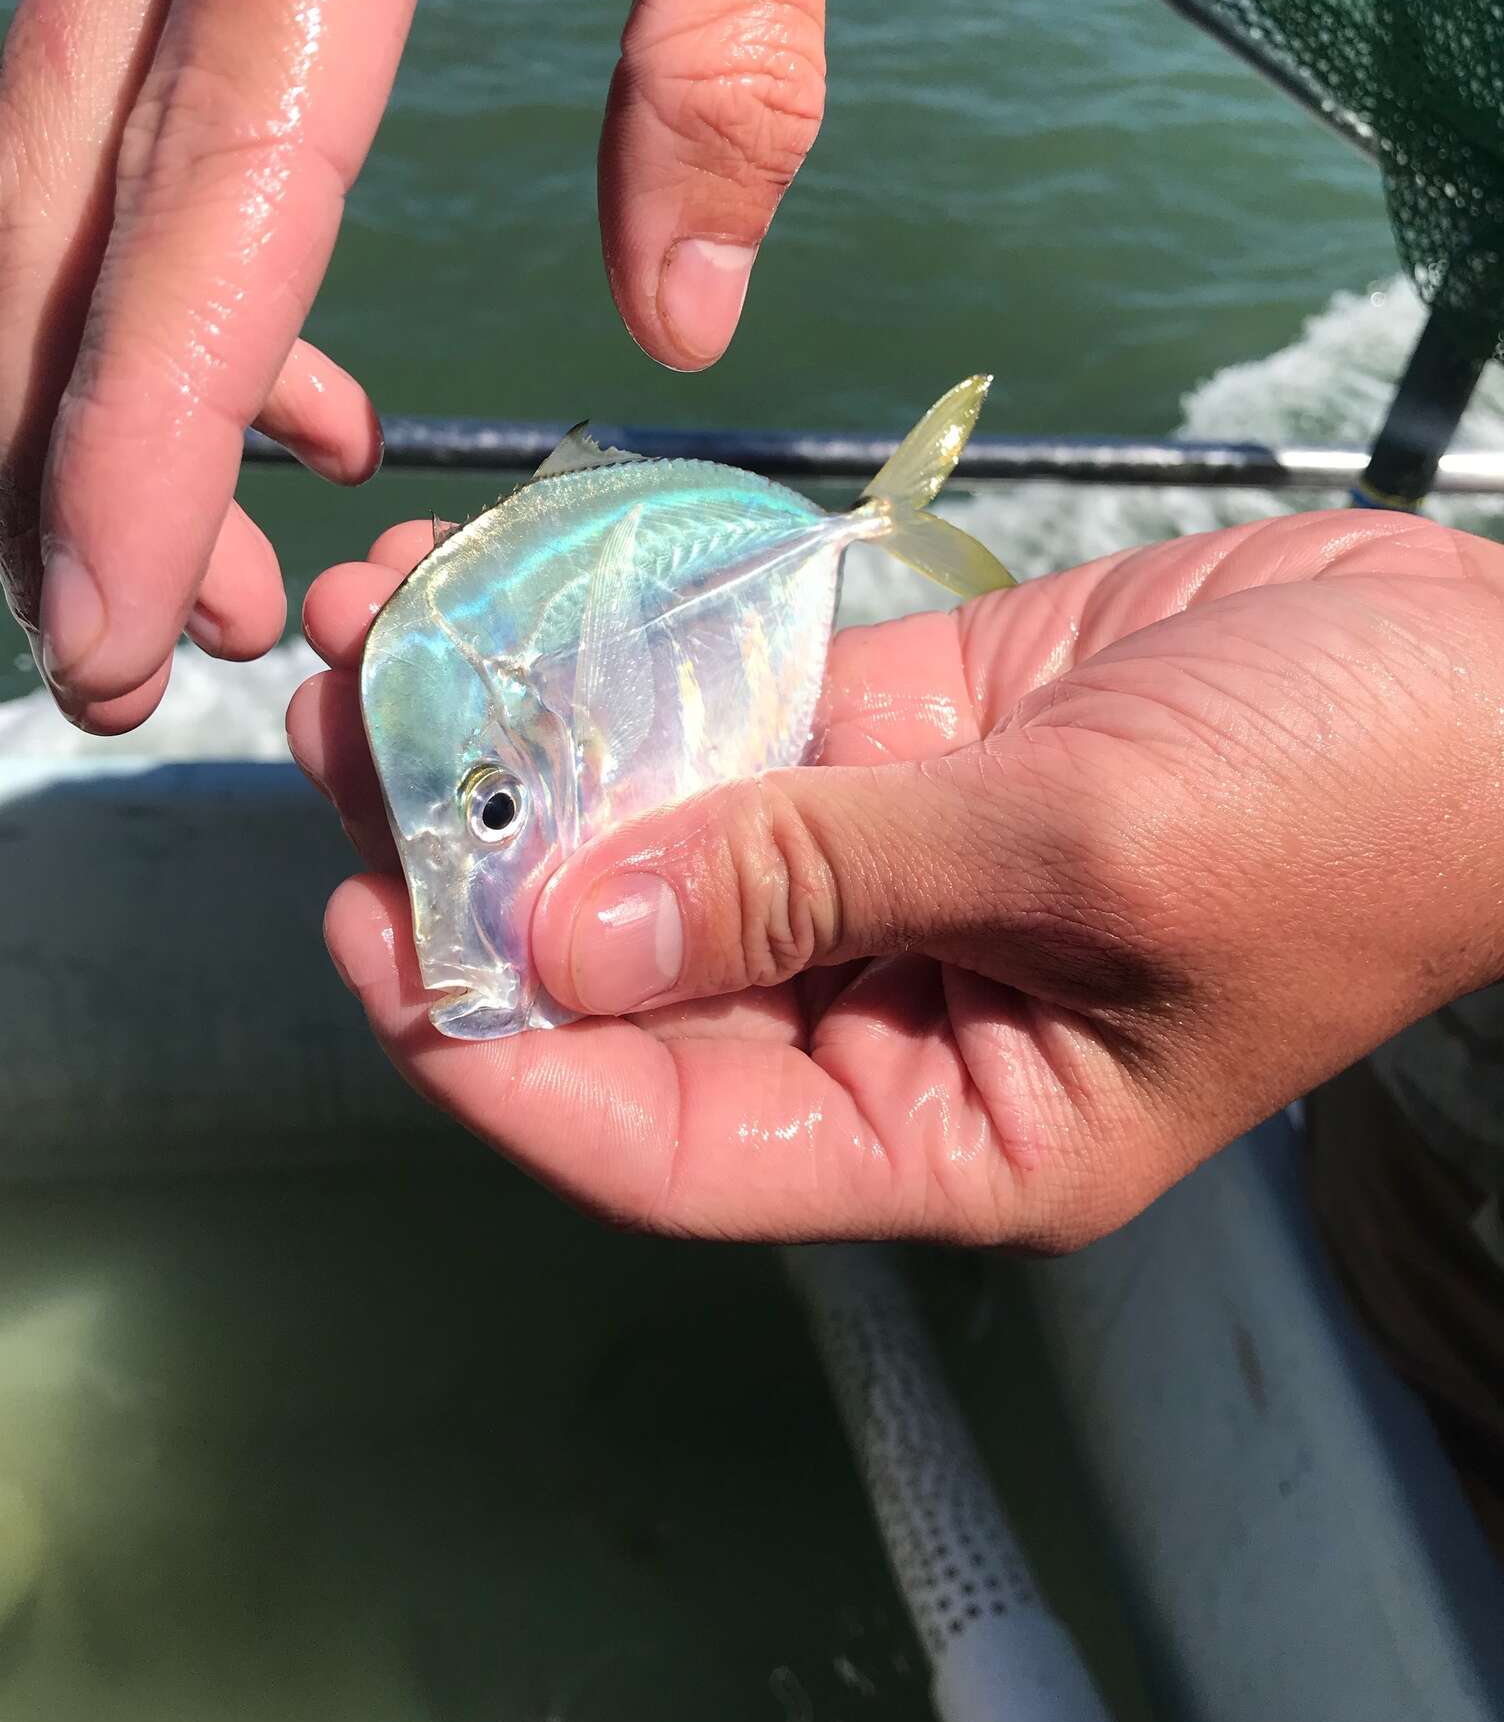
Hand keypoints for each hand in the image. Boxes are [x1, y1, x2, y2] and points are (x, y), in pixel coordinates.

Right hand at [0, 0, 862, 732]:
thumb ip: (729, 46)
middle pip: (60, 196)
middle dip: (63, 452)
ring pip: (52, 171)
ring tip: (213, 569)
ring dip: (96, 394)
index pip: (220, 170)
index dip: (147, 412)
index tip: (116, 609)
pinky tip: (292, 386)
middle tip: (138, 655)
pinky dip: (172, 286)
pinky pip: (124, 117)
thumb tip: (678, 316)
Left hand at [289, 508, 1503, 1243]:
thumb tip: (566, 939)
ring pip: (660, 827)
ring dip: (530, 737)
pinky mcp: (899, 740)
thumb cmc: (1351, 802)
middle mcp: (890, 1016)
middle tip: (334, 728)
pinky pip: (737, 713)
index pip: (671, 1142)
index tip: (361, 932)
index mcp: (951, 1129)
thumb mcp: (1085, 850)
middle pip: (631, 972)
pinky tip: (528, 580)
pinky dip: (632, 657)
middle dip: (476, 859)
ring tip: (385, 626)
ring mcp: (886, 868)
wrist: (1484, 660)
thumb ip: (822, 881)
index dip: (501, 1058)